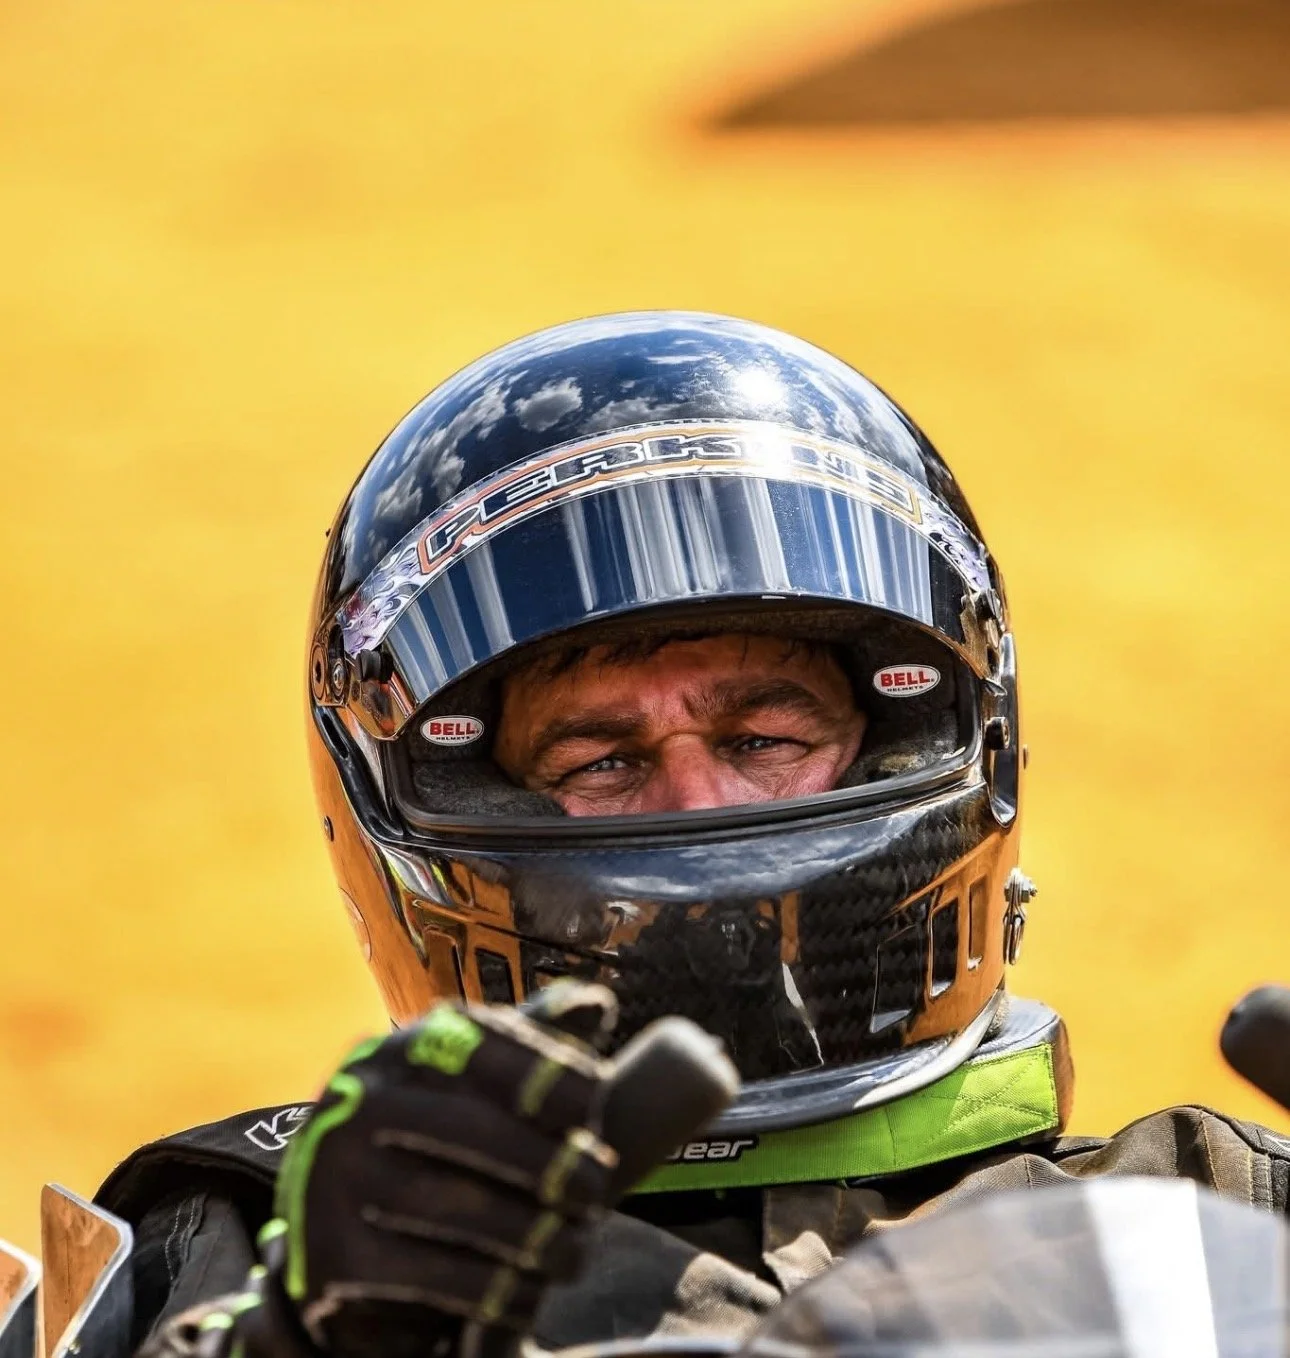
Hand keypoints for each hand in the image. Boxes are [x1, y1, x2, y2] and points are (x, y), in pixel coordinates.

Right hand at [273, 984, 623, 1357]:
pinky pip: (417, 1274)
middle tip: (597, 1189)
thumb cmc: (430, 1141)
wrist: (332, 1224)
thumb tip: (595, 1003)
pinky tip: (528, 1297)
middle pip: (461, 1123)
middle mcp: (357, 1100)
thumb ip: (531, 1044)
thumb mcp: (473, 1084)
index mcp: (401, 1051)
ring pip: (442, 1201)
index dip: (539, 1067)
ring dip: (523, 1232)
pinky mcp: (327, 1252)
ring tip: (574, 1251)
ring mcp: (333, 1175)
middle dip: (541, 1159)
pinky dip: (484, 1289)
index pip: (473, 1040)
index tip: (594, 1101)